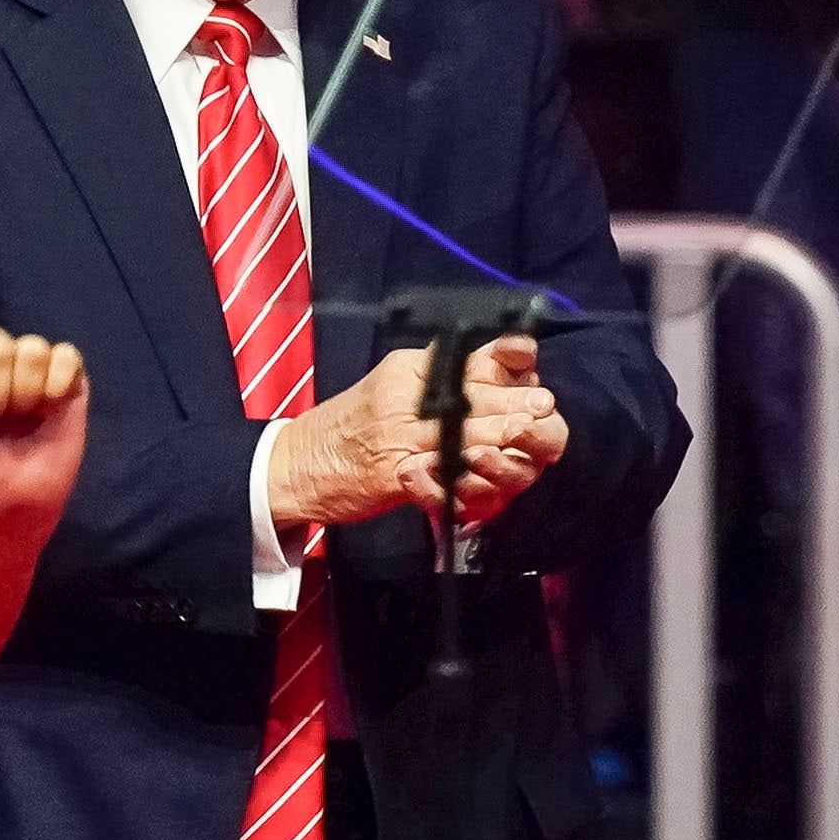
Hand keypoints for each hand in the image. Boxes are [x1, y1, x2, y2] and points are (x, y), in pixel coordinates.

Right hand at [268, 337, 567, 532]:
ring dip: (496, 436)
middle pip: (469, 394)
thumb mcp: (391, 388)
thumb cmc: (349, 428)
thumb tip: (497, 378)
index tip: (528, 358)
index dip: (502, 357)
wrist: (295, 464)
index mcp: (407, 370)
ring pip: (458, 432)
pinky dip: (461, 483)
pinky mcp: (391, 474)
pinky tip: (484, 481)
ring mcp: (396, 434)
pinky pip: (434, 477)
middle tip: (544, 404)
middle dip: (510, 401)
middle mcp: (403, 395)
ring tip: (524, 435)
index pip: (463, 356)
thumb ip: (437, 383)